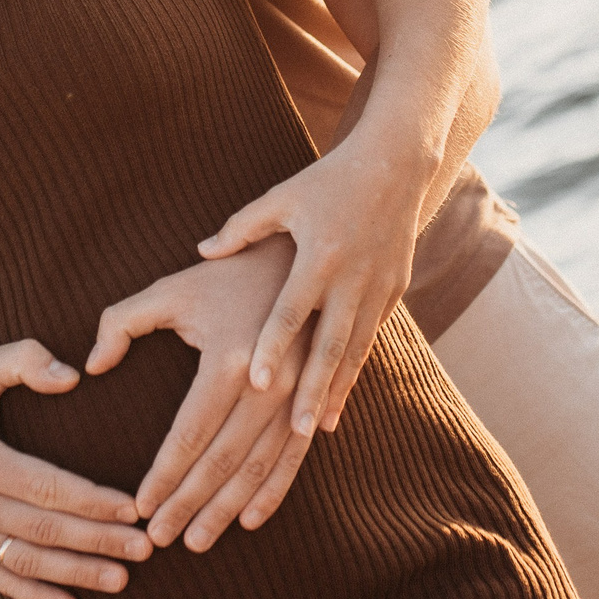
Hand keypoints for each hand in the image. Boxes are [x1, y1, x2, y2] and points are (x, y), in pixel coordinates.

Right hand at [0, 341, 154, 598]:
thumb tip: (72, 375)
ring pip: (25, 561)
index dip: (94, 499)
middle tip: (148, 548)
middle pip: (44, 529)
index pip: (48, 486)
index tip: (136, 507)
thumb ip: (24, 360)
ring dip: (75, 573)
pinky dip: (33, 596)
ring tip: (122, 578)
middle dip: (99, 540)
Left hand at [88, 240, 317, 551]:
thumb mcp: (170, 289)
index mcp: (231, 357)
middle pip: (222, 460)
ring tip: (196, 540)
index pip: (190, 433)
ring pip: (258, 468)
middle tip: (158, 538)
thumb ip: (120, 322)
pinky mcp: (316, 400)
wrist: (301, 258)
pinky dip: (272, 493)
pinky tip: (249, 520)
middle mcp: (271, 382)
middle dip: (188, 504)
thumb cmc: (224, 276)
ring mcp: (300, 394)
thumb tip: (90, 367)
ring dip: (226, 510)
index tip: (140, 507)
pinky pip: (294, 458)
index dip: (164, 475)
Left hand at [194, 145, 420, 439]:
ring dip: (335, 392)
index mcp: (319, 256)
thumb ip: (241, 228)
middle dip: (311, 391)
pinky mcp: (392, 294)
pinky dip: (352, 374)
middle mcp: (351, 278)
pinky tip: (336, 403)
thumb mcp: (280, 198)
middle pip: (328, 345)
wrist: (395, 167)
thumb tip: (202, 251)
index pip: (291, 311)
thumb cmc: (326, 182)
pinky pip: (368, 342)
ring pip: (353, 352)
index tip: (256, 383)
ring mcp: (376, 289)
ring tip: (317, 430)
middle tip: (296, 431)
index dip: (273, 347)